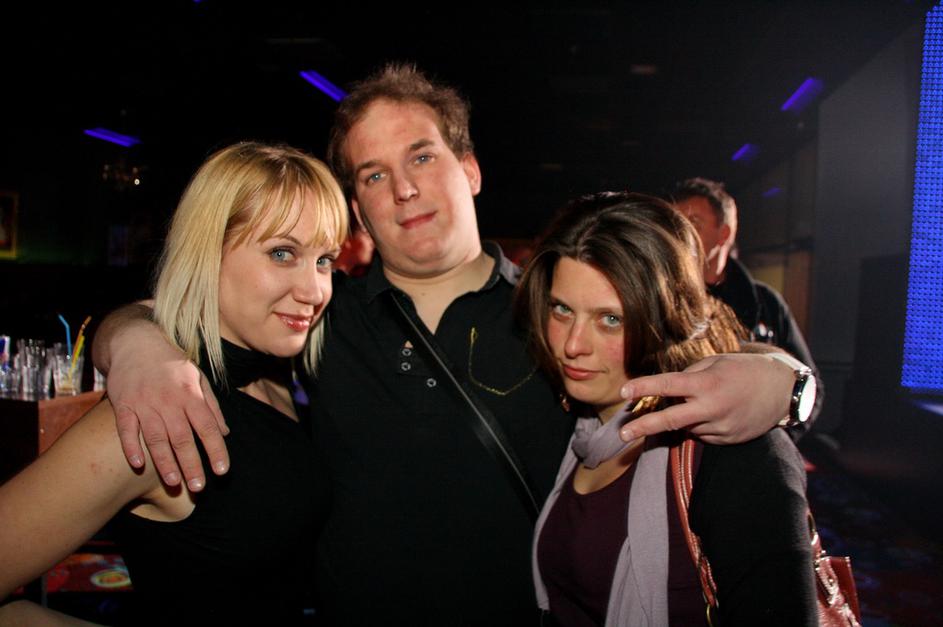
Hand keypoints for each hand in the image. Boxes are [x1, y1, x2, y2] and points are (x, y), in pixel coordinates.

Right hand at [106, 316, 228, 490]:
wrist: (136, 342)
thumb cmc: (172, 364)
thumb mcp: (198, 378)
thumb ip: (211, 406)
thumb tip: (224, 432)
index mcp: (190, 394)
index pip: (207, 426)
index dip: (216, 449)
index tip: (222, 470)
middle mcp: (168, 400)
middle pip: (182, 437)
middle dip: (191, 464)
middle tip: (198, 488)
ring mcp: (144, 403)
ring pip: (155, 437)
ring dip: (164, 462)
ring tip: (174, 484)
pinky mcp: (123, 404)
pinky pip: (126, 429)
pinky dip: (131, 447)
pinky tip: (137, 465)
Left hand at [618, 353, 794, 444]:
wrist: (782, 390)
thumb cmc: (745, 369)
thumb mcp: (717, 362)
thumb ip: (690, 375)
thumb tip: (668, 390)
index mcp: (707, 383)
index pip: (668, 385)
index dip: (643, 388)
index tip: (623, 391)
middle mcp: (712, 407)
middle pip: (669, 420)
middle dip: (643, 427)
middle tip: (622, 433)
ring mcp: (721, 427)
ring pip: (688, 427)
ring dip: (685, 418)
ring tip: (707, 402)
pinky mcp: (728, 439)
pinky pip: (703, 434)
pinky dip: (702, 425)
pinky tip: (718, 413)